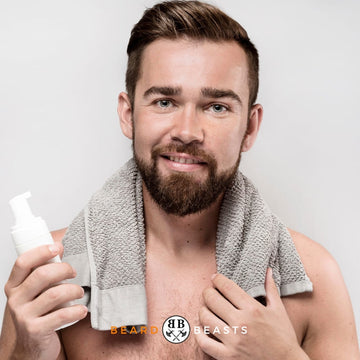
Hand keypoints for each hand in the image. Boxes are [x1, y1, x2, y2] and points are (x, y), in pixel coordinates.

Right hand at [4, 243, 87, 359]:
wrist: (29, 347)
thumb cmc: (37, 313)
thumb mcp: (33, 292)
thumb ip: (42, 273)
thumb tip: (60, 246)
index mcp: (14, 286)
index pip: (23, 262)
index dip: (41, 251)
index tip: (58, 247)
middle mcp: (16, 300)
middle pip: (42, 275)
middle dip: (64, 269)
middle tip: (73, 273)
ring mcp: (24, 316)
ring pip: (55, 293)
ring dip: (74, 290)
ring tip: (80, 292)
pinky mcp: (36, 330)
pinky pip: (62, 315)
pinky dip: (77, 310)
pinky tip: (82, 309)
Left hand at [195, 268, 307, 359]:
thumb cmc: (283, 338)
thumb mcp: (279, 311)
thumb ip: (270, 289)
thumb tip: (268, 270)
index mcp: (253, 309)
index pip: (228, 287)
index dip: (218, 279)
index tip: (215, 278)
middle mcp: (241, 323)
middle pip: (212, 300)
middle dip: (207, 292)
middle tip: (209, 292)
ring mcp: (233, 341)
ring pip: (206, 318)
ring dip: (203, 310)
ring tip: (206, 308)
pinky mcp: (228, 357)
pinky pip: (204, 343)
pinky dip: (198, 334)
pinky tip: (200, 328)